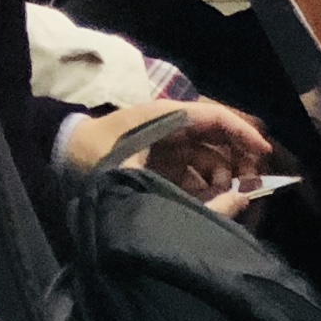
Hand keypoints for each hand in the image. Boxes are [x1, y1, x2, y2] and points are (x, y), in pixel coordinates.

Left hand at [66, 96, 275, 201]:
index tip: (264, 154)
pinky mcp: (154, 164)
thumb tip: (240, 199)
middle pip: (215, 138)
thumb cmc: (96, 161)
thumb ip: (195, 196)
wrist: (55, 161)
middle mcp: (169, 127)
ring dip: (219, 176)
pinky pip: (188, 172)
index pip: (215, 117)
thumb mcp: (143, 179)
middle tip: (249, 186)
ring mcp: (162, 145)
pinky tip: (208, 203)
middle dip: (235, 160)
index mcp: (166, 117)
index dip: (243, 133)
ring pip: (204, 157)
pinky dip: (202, 186)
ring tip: (226, 200)